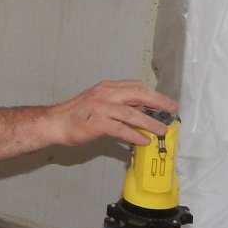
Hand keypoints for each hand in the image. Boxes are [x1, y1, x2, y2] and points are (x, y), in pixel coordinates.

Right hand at [50, 80, 175, 146]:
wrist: (54, 123)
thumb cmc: (77, 115)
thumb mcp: (99, 102)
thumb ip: (119, 104)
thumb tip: (142, 111)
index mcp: (107, 87)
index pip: (135, 86)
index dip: (153, 94)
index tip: (166, 102)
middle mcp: (105, 93)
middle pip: (137, 94)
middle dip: (157, 101)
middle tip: (172, 109)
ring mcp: (101, 107)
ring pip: (131, 113)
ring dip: (149, 122)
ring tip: (162, 130)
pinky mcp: (97, 123)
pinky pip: (120, 129)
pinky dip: (134, 135)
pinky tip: (143, 141)